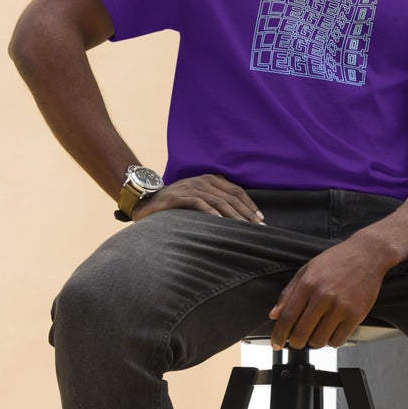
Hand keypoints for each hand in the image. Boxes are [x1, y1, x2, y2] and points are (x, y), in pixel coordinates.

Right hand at [131, 174, 263, 222]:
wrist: (146, 201)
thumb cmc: (175, 204)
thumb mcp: (198, 198)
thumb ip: (215, 201)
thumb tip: (239, 218)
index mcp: (209, 179)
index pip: (236, 191)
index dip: (250, 205)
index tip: (260, 219)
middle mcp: (202, 181)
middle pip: (230, 197)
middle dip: (246, 213)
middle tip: (257, 228)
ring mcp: (190, 188)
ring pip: (218, 201)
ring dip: (233, 216)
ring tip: (244, 228)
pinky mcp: (178, 197)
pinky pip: (199, 204)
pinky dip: (211, 213)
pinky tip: (220, 222)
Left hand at [268, 240, 389, 349]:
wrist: (367, 255)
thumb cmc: (337, 260)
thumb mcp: (306, 270)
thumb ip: (288, 293)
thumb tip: (274, 315)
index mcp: (308, 284)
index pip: (287, 317)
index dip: (279, 335)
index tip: (277, 343)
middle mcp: (323, 297)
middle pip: (301, 333)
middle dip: (295, 342)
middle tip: (296, 341)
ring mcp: (341, 307)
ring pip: (319, 340)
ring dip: (314, 342)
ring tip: (315, 333)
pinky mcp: (355, 315)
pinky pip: (338, 340)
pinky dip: (331, 341)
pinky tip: (330, 332)